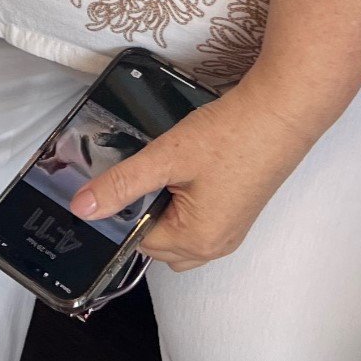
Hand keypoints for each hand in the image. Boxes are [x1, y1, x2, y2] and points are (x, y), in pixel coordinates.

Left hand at [68, 81, 315, 271]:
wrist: (278, 113)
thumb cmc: (226, 136)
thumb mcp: (167, 156)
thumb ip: (123, 183)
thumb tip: (82, 207)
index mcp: (196, 241)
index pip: (139, 241)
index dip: (124, 211)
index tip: (119, 179)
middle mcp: (215, 246)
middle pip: (160, 243)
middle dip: (144, 213)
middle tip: (142, 172)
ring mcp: (231, 231)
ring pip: (179, 233)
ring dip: (164, 208)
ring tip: (163, 169)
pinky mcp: (238, 212)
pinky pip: (199, 222)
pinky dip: (183, 204)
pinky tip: (184, 170)